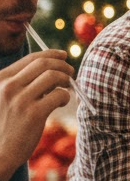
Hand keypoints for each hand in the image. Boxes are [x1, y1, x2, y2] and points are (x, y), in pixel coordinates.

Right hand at [0, 52, 72, 180]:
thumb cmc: (5, 125)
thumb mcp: (5, 99)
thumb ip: (22, 84)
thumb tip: (52, 70)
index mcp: (0, 79)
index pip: (31, 58)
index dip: (51, 54)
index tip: (63, 56)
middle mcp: (8, 86)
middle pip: (44, 64)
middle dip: (62, 65)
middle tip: (71, 72)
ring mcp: (20, 99)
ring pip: (54, 76)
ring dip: (66, 80)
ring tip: (67, 89)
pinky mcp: (34, 113)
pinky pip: (59, 95)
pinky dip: (65, 96)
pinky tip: (62, 103)